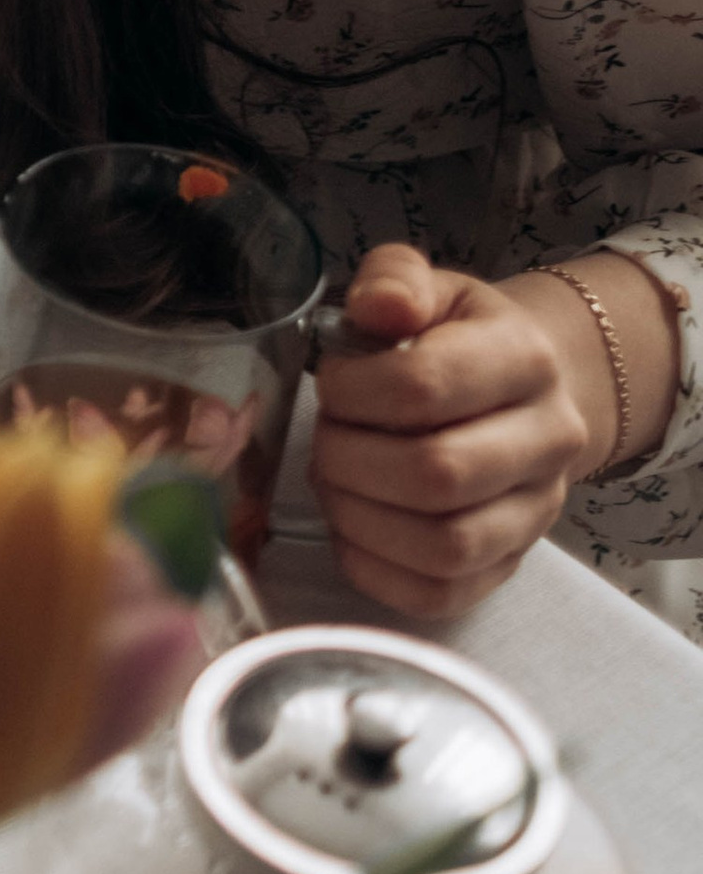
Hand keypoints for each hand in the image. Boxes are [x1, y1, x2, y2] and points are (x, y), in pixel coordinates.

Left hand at [310, 245, 591, 618]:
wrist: (524, 393)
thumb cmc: (455, 337)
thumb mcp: (428, 287)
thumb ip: (392, 279)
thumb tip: (379, 306)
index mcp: (524, 360)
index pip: (426, 386)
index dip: (354, 391)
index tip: (332, 384)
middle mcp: (547, 441)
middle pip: (437, 474)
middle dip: (350, 460)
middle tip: (325, 441)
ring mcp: (535, 512)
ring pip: (444, 545)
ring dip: (360, 519)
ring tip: (335, 484)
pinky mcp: (510, 565)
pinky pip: (442, 594)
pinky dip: (377, 571)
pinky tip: (352, 530)